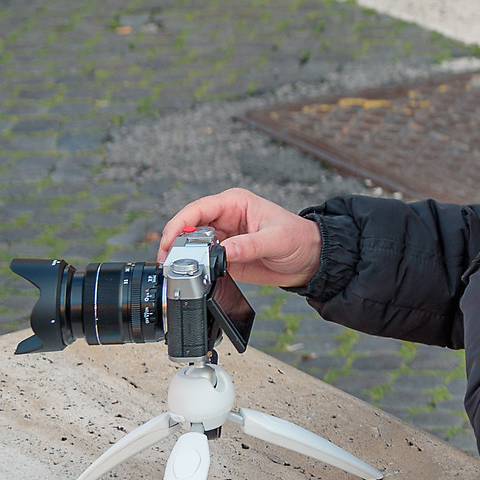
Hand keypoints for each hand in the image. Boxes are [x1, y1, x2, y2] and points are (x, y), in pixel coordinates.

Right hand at [157, 189, 321, 288]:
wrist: (310, 260)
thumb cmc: (300, 239)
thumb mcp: (278, 239)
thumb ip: (250, 245)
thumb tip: (224, 251)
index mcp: (235, 203)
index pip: (198, 209)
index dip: (179, 224)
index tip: (170, 242)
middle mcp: (225, 218)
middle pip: (188, 227)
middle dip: (175, 243)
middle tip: (169, 262)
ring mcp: (223, 238)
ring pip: (191, 245)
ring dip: (183, 257)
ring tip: (178, 271)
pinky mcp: (225, 256)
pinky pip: (202, 260)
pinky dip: (194, 268)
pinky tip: (192, 276)